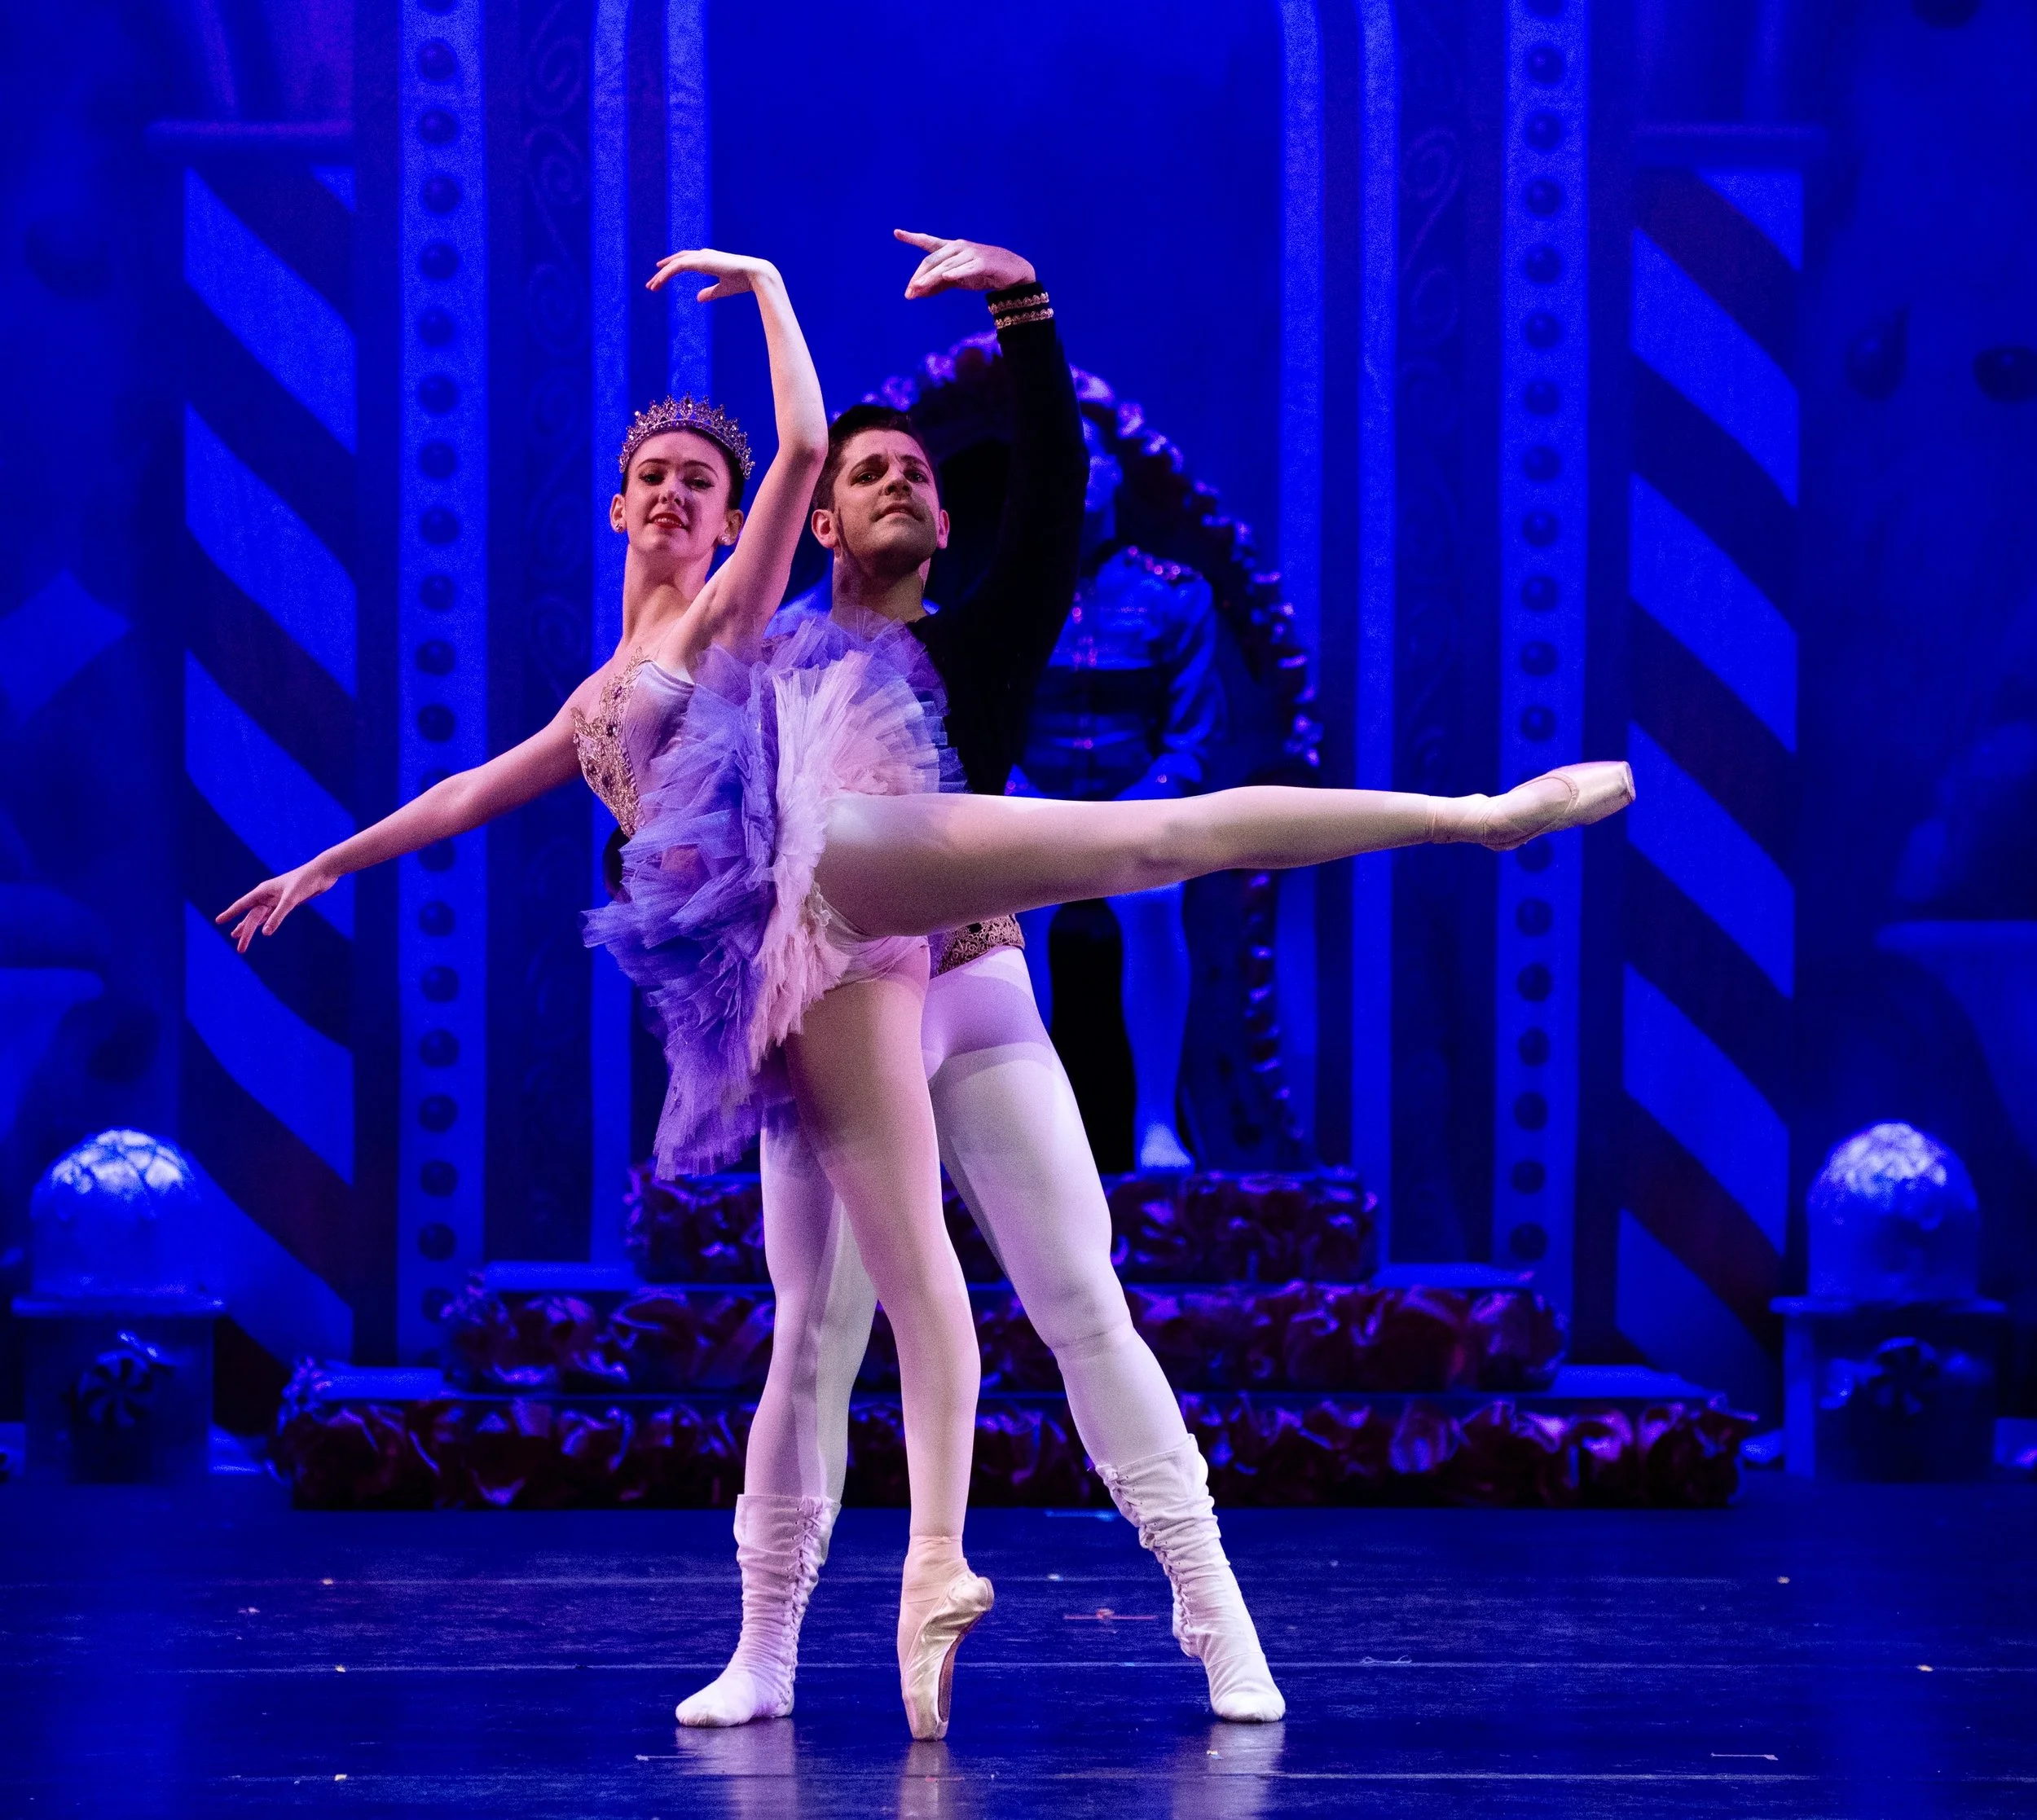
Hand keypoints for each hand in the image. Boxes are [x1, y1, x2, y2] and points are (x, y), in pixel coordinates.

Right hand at [215, 860, 336, 952]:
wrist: (322, 873)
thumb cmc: (305, 881)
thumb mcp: (291, 899)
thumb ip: (278, 916)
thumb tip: (264, 933)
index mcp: (263, 891)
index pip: (242, 905)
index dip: (230, 914)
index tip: (218, 922)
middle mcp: (267, 895)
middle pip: (252, 916)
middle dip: (245, 932)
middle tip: (240, 949)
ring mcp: (276, 900)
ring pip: (260, 917)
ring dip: (250, 928)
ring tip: (237, 937)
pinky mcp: (287, 903)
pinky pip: (271, 916)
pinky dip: (265, 923)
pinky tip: (260, 929)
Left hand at [647, 248, 780, 300]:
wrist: (754, 275)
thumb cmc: (743, 281)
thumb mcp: (723, 289)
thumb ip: (710, 293)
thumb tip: (698, 298)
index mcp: (708, 260)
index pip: (685, 261)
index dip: (672, 267)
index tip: (660, 276)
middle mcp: (703, 255)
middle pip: (677, 261)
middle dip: (663, 272)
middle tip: (651, 284)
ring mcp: (702, 257)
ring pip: (675, 264)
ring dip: (662, 275)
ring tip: (652, 286)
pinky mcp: (701, 261)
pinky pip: (679, 266)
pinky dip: (668, 273)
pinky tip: (660, 280)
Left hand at [894, 230, 1035, 298]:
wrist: (1011, 272)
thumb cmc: (981, 273)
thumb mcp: (956, 280)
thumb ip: (936, 285)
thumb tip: (914, 294)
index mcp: (951, 249)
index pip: (929, 243)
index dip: (913, 238)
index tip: (897, 233)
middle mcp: (959, 247)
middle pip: (933, 260)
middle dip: (920, 275)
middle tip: (909, 290)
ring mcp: (971, 254)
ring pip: (946, 267)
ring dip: (931, 278)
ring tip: (918, 288)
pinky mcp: (983, 263)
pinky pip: (967, 269)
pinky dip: (957, 272)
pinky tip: (946, 276)